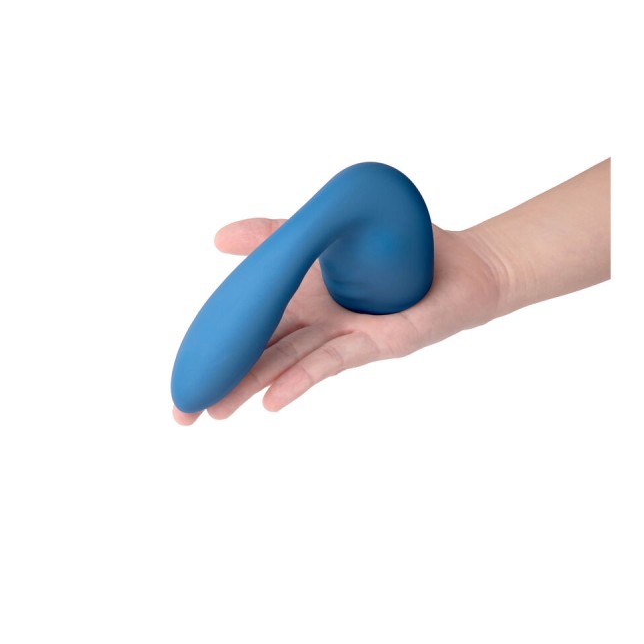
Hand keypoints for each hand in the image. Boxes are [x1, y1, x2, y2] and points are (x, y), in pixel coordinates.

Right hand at [173, 218, 501, 424]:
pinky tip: (271, 401)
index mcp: (301, 295)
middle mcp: (317, 320)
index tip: (180, 373)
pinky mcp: (374, 341)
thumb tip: (216, 238)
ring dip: (251, 387)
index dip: (212, 344)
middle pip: (259, 352)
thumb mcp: (324, 231)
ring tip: (215, 413)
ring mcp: (343, 334)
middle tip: (182, 412)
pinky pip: (331, 360)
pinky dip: (300, 378)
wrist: (463, 261)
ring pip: (287, 363)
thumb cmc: (400, 247)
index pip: (248, 323)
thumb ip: (272, 235)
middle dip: (221, 381)